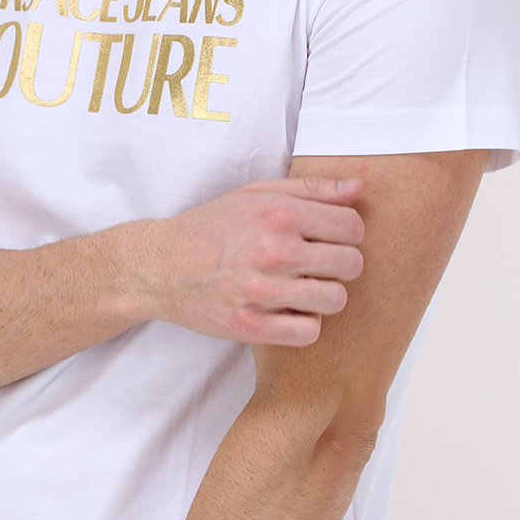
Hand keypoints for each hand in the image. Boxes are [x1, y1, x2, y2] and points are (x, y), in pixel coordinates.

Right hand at [140, 175, 364, 345]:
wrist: (159, 266)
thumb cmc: (210, 228)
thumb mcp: (256, 194)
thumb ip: (310, 189)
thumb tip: (359, 187)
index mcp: (279, 214)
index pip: (352, 227)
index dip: (348, 235)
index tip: (330, 241)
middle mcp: (274, 250)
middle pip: (350, 264)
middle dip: (341, 266)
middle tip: (319, 267)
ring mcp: (263, 291)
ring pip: (335, 300)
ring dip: (326, 297)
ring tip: (305, 291)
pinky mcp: (250, 326)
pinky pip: (308, 332)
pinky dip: (305, 325)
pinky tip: (289, 313)